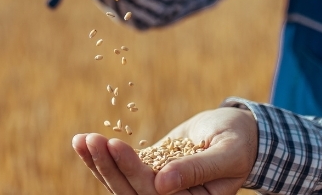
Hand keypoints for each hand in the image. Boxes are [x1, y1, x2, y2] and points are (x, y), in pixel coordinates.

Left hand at [72, 107, 257, 194]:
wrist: (240, 131)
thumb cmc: (239, 141)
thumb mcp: (226, 152)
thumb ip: (197, 169)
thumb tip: (163, 183)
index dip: (133, 172)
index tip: (115, 145)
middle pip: (133, 191)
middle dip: (110, 166)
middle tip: (92, 139)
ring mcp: (159, 188)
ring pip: (122, 182)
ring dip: (99, 162)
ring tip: (80, 140)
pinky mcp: (150, 171)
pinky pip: (122, 167)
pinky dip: (102, 156)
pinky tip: (83, 141)